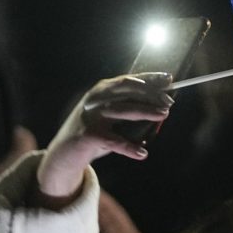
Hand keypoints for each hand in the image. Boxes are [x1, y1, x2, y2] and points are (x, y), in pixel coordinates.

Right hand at [34, 73, 172, 206]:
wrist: (63, 152)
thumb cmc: (94, 131)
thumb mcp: (110, 117)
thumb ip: (130, 110)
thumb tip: (162, 108)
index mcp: (102, 90)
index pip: (129, 80)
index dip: (149, 78)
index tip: (168, 79)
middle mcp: (96, 99)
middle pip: (127, 90)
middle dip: (150, 93)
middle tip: (169, 102)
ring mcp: (91, 116)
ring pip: (123, 111)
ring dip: (145, 111)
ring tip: (163, 115)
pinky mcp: (88, 136)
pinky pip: (113, 141)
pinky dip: (129, 147)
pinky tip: (142, 153)